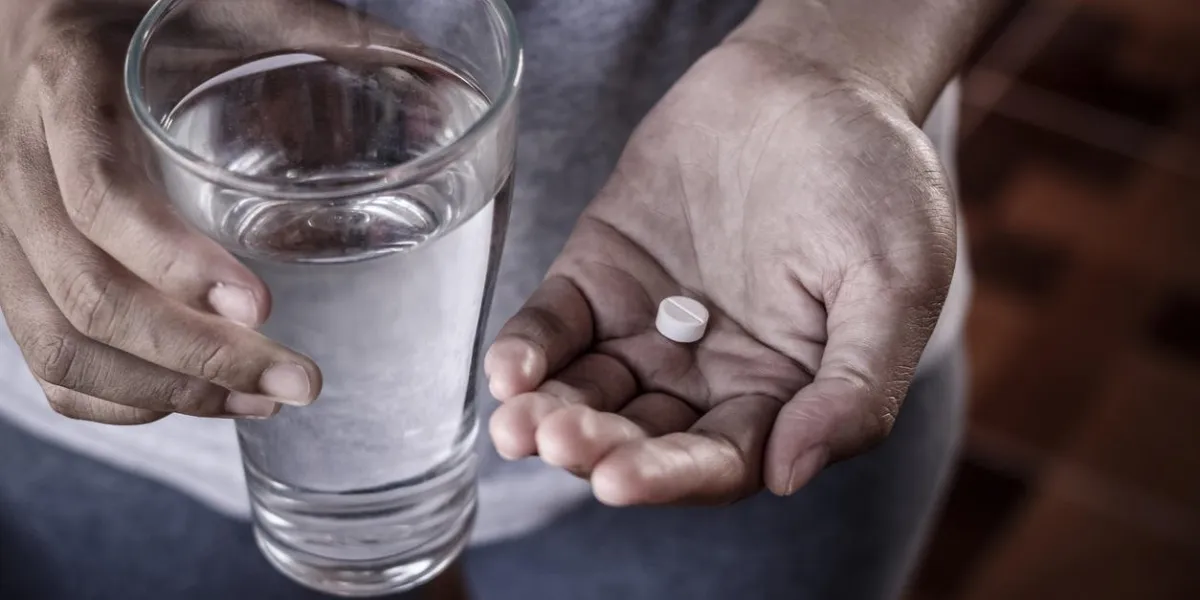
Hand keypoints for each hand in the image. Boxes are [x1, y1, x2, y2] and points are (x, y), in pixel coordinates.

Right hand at [0, 0, 410, 423]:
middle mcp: (17, 165)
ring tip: (263, 403)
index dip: (174, 261)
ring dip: (167, 390)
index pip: (99, 193)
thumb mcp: (215, 1)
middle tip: (299, 380)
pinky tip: (192, 401)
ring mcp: (7, 226)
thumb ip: (311, 28)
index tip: (261, 305)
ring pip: (59, 343)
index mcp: (64, 87)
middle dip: (198, 357)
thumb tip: (438, 74)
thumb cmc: (131, 4)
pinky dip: (115, 400)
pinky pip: (42, 360)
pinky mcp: (15, 268)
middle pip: (87, 293)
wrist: (33, 9)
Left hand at [485, 42, 955, 504]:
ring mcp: (649, 326)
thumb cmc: (873, 179)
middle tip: (559, 440)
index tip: (621, 479)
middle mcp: (709, 374)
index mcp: (782, 394)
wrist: (812, 76)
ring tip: (516, 423)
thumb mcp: (894, 281)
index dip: (671, 476)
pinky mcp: (601, 274)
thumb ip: (856, 385)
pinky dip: (529, 348)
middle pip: (644, 436)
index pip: (721, 461)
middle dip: (598, 448)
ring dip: (551, 413)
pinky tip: (509, 369)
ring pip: (592, 391)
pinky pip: (557, 324)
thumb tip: (791, 474)